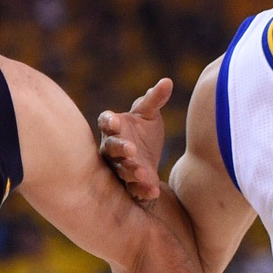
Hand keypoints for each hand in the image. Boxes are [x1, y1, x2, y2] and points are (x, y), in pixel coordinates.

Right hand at [98, 78, 172, 203]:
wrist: (150, 158)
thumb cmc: (143, 130)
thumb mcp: (150, 114)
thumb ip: (155, 99)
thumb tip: (167, 82)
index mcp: (114, 127)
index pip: (106, 122)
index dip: (108, 122)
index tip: (114, 121)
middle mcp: (111, 148)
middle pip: (111, 148)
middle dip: (120, 149)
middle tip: (131, 148)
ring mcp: (119, 167)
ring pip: (121, 170)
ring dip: (131, 171)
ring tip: (143, 173)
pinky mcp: (130, 184)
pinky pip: (133, 189)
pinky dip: (142, 190)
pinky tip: (153, 191)